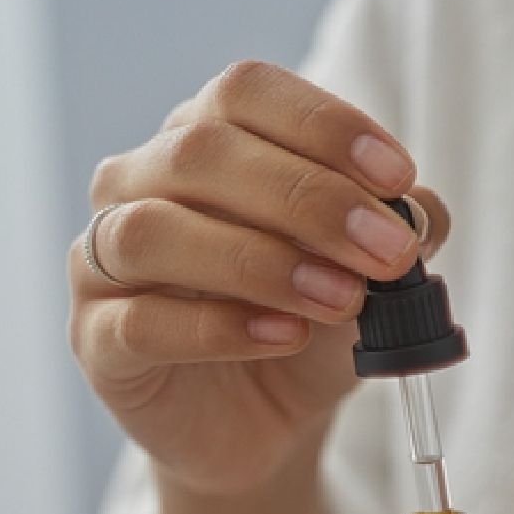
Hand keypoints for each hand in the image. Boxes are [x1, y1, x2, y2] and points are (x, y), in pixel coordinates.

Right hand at [67, 59, 450, 497]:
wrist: (269, 421)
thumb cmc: (313, 321)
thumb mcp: (374, 269)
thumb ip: (400, 226)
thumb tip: (418, 210)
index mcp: (205, 137)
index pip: (245, 91)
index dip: (322, 124)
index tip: (397, 176)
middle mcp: (139, 182)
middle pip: (203, 152)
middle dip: (310, 200)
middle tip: (388, 253)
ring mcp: (103, 259)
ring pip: (155, 231)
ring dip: (262, 262)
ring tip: (342, 301)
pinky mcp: (96, 339)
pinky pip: (140, 321)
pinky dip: (219, 328)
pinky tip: (284, 337)